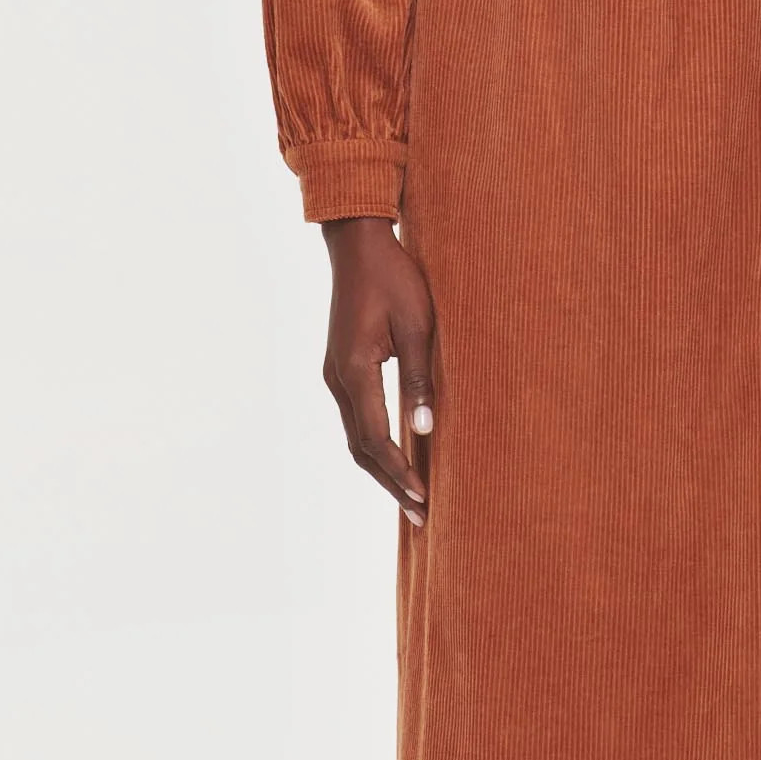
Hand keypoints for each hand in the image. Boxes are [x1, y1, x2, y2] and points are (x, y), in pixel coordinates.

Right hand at [320, 217, 435, 525]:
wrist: (358, 244)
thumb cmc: (395, 278)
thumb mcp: (419, 326)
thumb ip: (420, 379)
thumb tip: (425, 431)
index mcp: (354, 371)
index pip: (376, 439)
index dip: (400, 473)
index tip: (424, 498)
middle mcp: (337, 379)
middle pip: (361, 448)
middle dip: (392, 483)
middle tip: (422, 515)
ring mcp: (335, 374)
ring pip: (356, 437)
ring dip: (383, 468)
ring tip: (412, 495)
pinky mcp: (341, 368)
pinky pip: (357, 418)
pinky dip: (376, 445)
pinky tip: (398, 456)